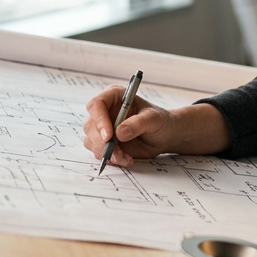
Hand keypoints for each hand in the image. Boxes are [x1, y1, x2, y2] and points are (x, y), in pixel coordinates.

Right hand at [81, 87, 228, 167]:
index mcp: (114, 96)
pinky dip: (112, 159)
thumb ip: (138, 123)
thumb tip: (119, 133)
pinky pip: (100, 152)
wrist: (165, 136)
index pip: (96, 105)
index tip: (109, 136)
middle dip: (102, 142)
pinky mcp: (105, 143)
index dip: (99, 120)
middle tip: (117, 153)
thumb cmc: (160, 121)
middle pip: (90, 126)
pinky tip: (127, 159)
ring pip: (91, 141)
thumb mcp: (154, 119)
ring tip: (126, 157)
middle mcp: (105, 111)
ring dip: (107, 152)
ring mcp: (103, 128)